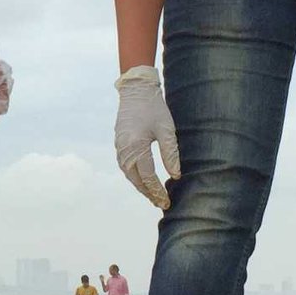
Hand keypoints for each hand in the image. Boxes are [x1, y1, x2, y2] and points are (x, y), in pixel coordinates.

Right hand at [114, 66, 180, 208]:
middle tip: (161, 204)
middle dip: (149, 193)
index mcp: (136, 147)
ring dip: (141, 187)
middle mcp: (124, 150)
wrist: (136, 90)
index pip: (148, 177)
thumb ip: (171, 154)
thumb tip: (176, 176)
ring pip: (129, 175)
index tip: (167, 202)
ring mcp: (119, 147)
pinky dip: (135, 176)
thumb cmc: (154, 108)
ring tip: (153, 195)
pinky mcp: (119, 143)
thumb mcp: (167, 130)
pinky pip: (126, 166)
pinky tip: (143, 179)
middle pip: (136, 180)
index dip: (157, 191)